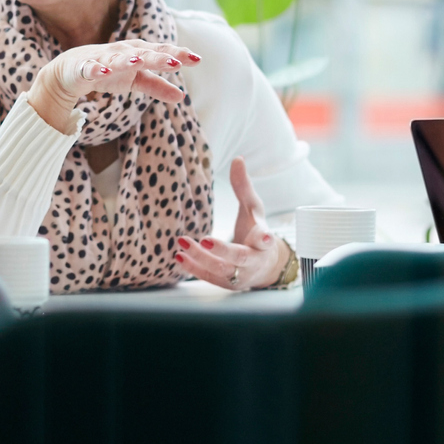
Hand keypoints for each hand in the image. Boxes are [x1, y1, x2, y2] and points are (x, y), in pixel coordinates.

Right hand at [22, 40, 201, 132]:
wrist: (70, 73)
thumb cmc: (108, 72)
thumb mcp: (135, 81)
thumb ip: (158, 87)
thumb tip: (182, 96)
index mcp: (138, 53)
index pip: (160, 52)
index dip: (177, 54)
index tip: (197, 59)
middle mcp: (122, 52)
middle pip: (143, 53)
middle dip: (159, 56)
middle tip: (177, 61)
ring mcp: (103, 58)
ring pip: (118, 58)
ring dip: (128, 59)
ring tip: (140, 61)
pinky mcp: (83, 68)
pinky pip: (90, 68)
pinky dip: (95, 68)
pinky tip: (103, 70)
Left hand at [173, 157, 288, 291]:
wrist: (262, 266)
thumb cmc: (255, 232)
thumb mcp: (253, 209)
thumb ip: (244, 186)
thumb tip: (238, 159)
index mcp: (263, 242)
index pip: (265, 241)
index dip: (265, 239)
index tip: (265, 237)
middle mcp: (253, 261)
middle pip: (239, 258)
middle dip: (222, 250)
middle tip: (204, 239)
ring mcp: (240, 276)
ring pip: (221, 270)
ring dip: (201, 258)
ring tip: (182, 242)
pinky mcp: (226, 284)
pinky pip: (209, 278)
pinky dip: (193, 269)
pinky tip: (178, 256)